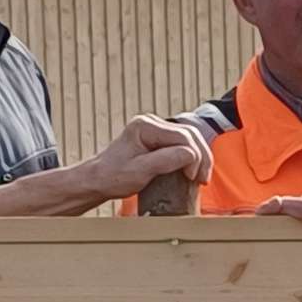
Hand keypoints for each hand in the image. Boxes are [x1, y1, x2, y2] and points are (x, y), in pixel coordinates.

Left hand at [84, 115, 212, 200]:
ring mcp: (154, 129)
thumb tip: (191, 154)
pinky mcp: (157, 138)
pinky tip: (194, 170)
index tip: (193, 178)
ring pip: (189, 137)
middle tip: (203, 179)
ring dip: (199, 156)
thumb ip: (166, 160)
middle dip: (201, 156)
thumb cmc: (113, 176)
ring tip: (201, 177)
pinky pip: (181, 143)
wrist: (98, 179)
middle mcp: (151, 122)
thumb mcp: (140, 171)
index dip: (193, 157)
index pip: (182, 136)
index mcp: (145, 126)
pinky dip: (191, 156)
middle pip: (189, 134)